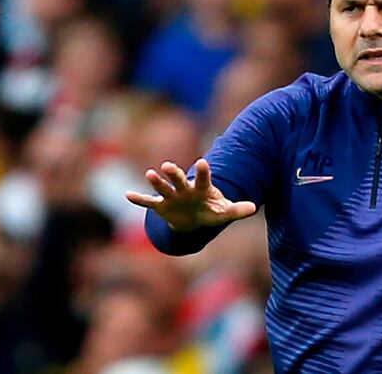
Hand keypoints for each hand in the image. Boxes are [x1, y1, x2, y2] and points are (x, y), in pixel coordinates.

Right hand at [125, 159, 255, 230]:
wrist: (194, 220)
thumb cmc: (211, 211)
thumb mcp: (224, 212)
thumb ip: (237, 209)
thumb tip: (253, 208)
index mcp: (201, 188)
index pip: (203, 178)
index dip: (202, 171)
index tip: (201, 162)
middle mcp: (185, 188)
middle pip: (179, 179)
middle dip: (174, 173)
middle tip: (168, 165)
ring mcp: (171, 196)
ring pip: (163, 187)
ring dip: (156, 181)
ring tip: (149, 173)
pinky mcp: (160, 205)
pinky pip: (148, 202)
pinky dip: (139, 199)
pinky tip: (128, 195)